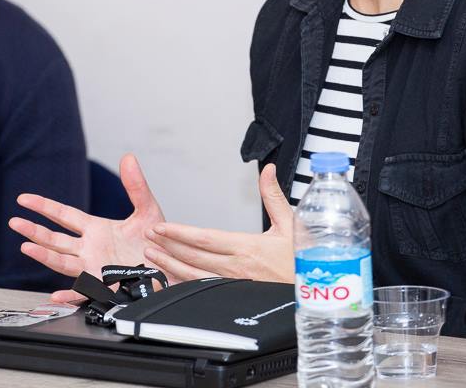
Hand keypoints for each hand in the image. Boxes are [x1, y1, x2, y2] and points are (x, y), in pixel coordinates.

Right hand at [9, 153, 166, 301]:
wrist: (172, 267)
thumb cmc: (157, 243)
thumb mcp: (147, 210)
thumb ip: (136, 186)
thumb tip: (128, 158)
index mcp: (96, 229)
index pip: (64, 215)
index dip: (43, 207)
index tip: (24, 200)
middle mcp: (90, 249)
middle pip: (56, 238)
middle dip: (35, 230)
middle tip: (15, 222)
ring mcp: (95, 267)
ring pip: (63, 261)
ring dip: (44, 255)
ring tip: (27, 247)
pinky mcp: (105, 286)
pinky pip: (84, 292)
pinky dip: (70, 295)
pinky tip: (56, 295)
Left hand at [142, 163, 294, 282]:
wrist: (318, 292)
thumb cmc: (304, 260)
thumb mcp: (292, 223)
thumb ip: (273, 196)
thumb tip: (267, 170)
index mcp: (248, 247)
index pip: (205, 238)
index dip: (180, 232)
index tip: (161, 226)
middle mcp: (238, 268)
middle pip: (194, 256)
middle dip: (168, 246)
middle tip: (148, 237)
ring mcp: (235, 285)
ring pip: (195, 276)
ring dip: (171, 265)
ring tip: (152, 256)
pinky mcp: (236, 296)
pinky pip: (205, 290)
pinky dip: (185, 283)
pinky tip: (171, 279)